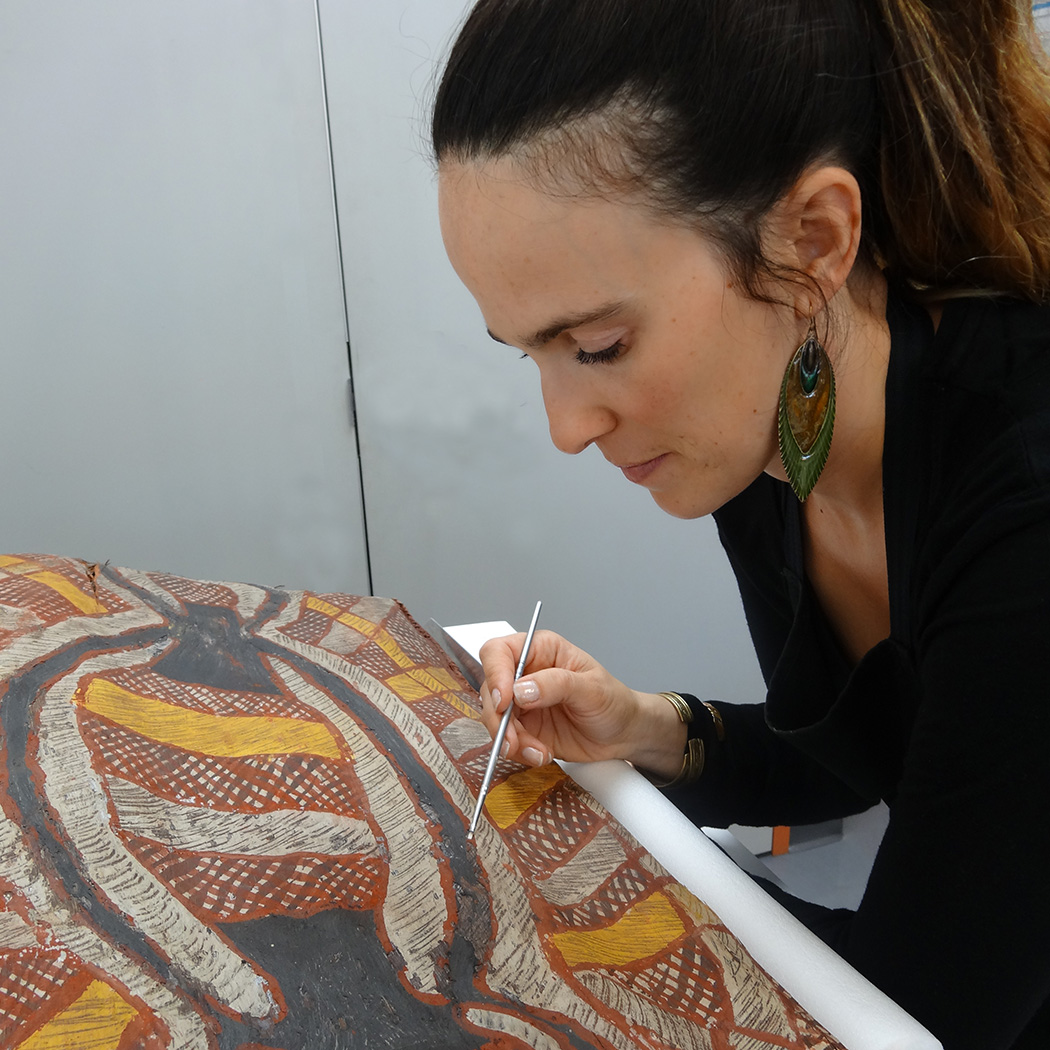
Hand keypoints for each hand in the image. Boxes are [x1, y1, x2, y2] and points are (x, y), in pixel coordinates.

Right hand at [478, 630, 686, 775]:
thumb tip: (521, 689)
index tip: (504, 700)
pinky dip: (519, 751)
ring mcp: (522, 703)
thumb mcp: (591, 688)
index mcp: (541, 650)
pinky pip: (507, 739)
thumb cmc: (613, 701)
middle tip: (513, 739)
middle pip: (491, 689)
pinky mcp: (524, 728)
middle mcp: (525, 674)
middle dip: (499, 718)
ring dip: (509, 739)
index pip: (499, 652)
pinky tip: (541, 755)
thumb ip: (556, 684)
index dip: (495, 673)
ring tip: (537, 752)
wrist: (623, 734)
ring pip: (494, 718)